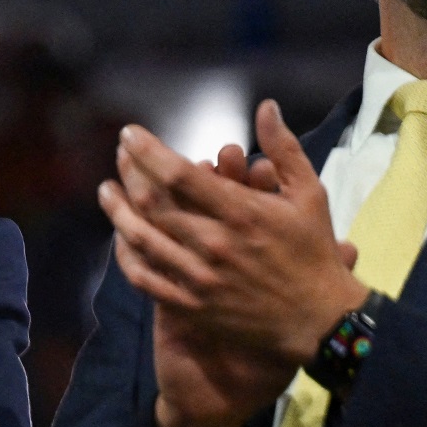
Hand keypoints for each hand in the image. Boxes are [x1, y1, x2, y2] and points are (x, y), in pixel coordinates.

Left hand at [98, 104, 367, 426]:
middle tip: (120, 154)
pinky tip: (121, 237)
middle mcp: (215, 243)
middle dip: (130, 172)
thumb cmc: (314, 252)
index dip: (148, 151)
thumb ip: (283, 148)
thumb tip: (265, 106)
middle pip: (153, 202)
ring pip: (142, 239)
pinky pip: (146, 279)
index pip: (179, 175)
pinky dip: (127, 255)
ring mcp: (200, 277)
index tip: (129, 133)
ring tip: (106, 190)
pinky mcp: (192, 306)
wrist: (320, 320)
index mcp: (241, 212)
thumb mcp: (309, 194)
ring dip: (118, 211)